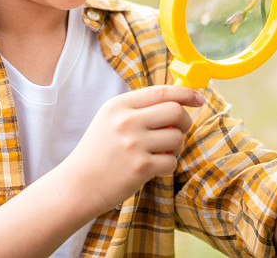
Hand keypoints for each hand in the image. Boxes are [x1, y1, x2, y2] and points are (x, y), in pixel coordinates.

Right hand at [58, 85, 204, 214]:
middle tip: (177, 131)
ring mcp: (134, 144)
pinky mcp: (140, 167)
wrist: (78, 184)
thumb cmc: (98, 152)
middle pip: (175, 111)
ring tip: (162, 152)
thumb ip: (139, 109)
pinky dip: (168, 165)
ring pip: (177, 138)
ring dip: (177, 146)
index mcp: (119, 105)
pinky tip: (154, 168)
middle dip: (185, 121)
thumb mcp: (110, 120)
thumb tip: (177, 102)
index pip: (161, 91)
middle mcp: (126, 121)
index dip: (185, 93)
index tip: (198, 98)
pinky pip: (172, 162)